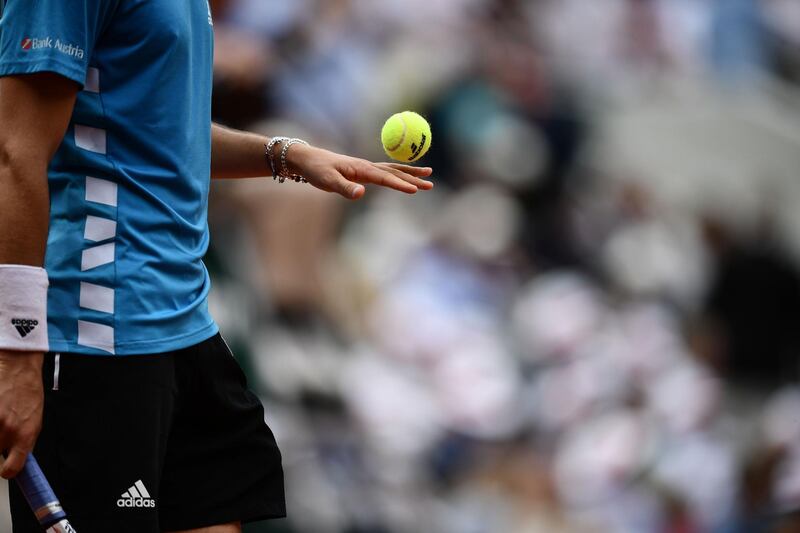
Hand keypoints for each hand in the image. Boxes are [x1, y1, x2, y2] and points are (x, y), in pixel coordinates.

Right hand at [0, 351, 42, 478]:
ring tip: (0, 418)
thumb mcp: (35, 420)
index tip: (5, 468)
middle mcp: (7, 430)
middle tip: (1, 433)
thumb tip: (16, 461)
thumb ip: (24, 442)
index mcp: (25, 435)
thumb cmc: (27, 392)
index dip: (7, 470)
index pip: (12, 469)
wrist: (17, 368)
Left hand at [286, 144, 433, 199]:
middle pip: (395, 172)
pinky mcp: (362, 171)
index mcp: (362, 169)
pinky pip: (385, 171)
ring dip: (410, 173)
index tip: (415, 190)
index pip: (385, 178)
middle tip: (431, 184)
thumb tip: (361, 194)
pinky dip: (398, 172)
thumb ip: (345, 188)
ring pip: (393, 170)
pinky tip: (404, 176)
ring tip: (427, 174)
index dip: (400, 185)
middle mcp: (367, 166)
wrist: (306, 159)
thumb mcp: (327, 181)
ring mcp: (366, 167)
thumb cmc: (316, 170)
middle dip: (413, 178)